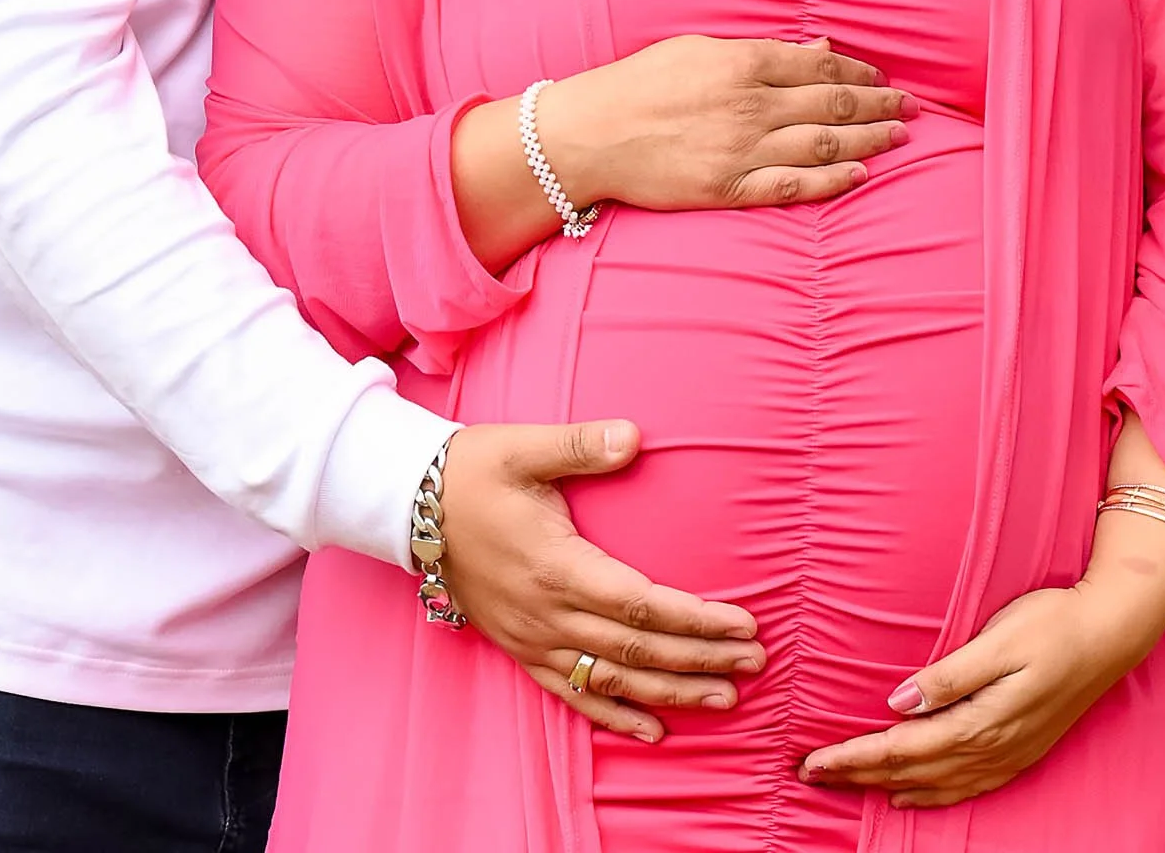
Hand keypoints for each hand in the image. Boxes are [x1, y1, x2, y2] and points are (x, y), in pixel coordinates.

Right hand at [438, 418, 764, 741]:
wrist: (409, 506)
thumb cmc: (471, 471)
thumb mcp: (523, 447)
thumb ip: (580, 444)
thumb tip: (633, 436)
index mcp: (557, 565)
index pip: (640, 602)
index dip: (695, 619)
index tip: (743, 624)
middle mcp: (548, 612)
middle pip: (637, 646)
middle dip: (700, 659)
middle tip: (755, 664)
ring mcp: (533, 637)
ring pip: (612, 677)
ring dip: (671, 691)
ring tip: (725, 698)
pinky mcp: (520, 647)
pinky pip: (571, 692)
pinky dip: (614, 713)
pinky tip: (652, 728)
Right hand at [539, 35, 914, 215]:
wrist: (589, 133)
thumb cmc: (638, 84)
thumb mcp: (697, 49)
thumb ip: (760, 51)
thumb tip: (819, 49)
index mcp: (740, 63)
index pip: (818, 65)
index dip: (859, 72)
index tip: (882, 77)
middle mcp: (748, 105)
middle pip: (830, 103)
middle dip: (878, 104)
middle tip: (911, 108)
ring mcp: (740, 150)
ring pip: (821, 143)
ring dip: (867, 140)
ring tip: (899, 137)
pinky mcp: (727, 188)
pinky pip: (791, 187)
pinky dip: (830, 181)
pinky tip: (859, 175)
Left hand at [798, 578, 1161, 809]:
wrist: (1111, 633)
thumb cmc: (1051, 624)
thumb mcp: (999, 640)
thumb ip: (950, 677)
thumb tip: (899, 703)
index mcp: (981, 720)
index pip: (901, 748)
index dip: (855, 758)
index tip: (813, 761)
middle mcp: (993, 748)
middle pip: (912, 772)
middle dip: (859, 776)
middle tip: (810, 775)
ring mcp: (1008, 754)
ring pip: (935, 785)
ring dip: (887, 787)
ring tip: (846, 786)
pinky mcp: (1020, 750)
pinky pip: (966, 787)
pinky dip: (931, 795)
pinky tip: (909, 796)